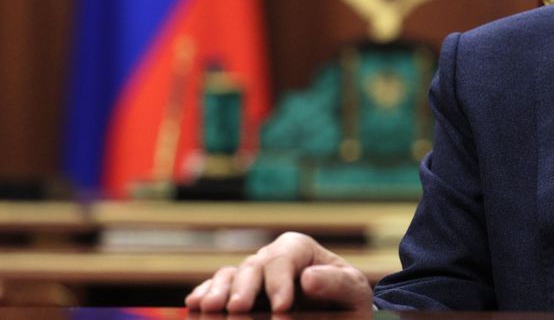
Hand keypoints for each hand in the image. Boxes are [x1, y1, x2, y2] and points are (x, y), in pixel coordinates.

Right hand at [184, 231, 373, 312]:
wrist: (337, 311)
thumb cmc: (346, 299)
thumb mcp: (353, 291)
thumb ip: (337, 282)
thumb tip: (308, 277)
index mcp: (298, 249)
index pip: (284, 259)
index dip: (280, 283)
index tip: (282, 308)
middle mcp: (270, 257)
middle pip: (253, 266)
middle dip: (244, 288)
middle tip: (238, 309)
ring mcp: (251, 275)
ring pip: (229, 275)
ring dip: (218, 291)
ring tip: (208, 308)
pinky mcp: (237, 292)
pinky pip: (215, 288)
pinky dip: (204, 294)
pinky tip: (195, 305)